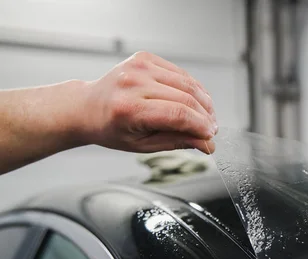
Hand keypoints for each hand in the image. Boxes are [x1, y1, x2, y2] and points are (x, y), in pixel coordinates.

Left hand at [81, 51, 216, 153]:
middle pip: (186, 98)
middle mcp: (133, 83)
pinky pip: (180, 73)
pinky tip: (197, 101)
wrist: (88, 107)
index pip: (178, 114)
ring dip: (204, 102)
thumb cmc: (112, 129)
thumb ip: (177, 142)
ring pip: (187, 83)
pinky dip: (194, 88)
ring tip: (208, 117)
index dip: (200, 126)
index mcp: (129, 108)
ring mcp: (139, 66)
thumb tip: (207, 143)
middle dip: (205, 116)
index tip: (210, 137)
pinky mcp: (145, 58)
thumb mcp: (143, 145)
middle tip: (212, 130)